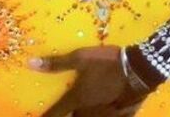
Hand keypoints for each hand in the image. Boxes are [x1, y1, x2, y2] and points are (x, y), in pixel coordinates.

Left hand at [29, 47, 150, 116]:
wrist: (139, 69)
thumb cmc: (107, 62)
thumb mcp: (80, 58)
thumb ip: (57, 63)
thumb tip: (30, 64)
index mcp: (77, 98)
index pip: (57, 112)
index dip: (47, 116)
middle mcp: (89, 110)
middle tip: (66, 113)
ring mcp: (105, 114)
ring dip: (82, 116)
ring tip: (81, 112)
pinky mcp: (120, 115)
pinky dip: (103, 116)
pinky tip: (105, 113)